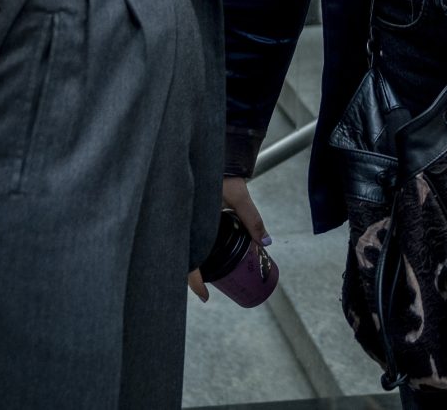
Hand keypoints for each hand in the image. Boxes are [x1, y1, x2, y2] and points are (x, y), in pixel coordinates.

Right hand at [192, 178, 270, 302]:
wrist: (207, 150)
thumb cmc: (221, 171)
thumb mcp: (238, 196)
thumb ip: (252, 219)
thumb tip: (265, 242)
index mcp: (190, 221)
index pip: (188, 260)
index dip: (194, 281)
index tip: (205, 297)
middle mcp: (181, 222)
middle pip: (181, 257)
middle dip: (190, 276)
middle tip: (205, 290)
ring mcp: (181, 219)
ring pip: (182, 248)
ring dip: (191, 262)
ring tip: (204, 275)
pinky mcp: (183, 214)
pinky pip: (185, 236)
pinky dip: (192, 247)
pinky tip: (202, 250)